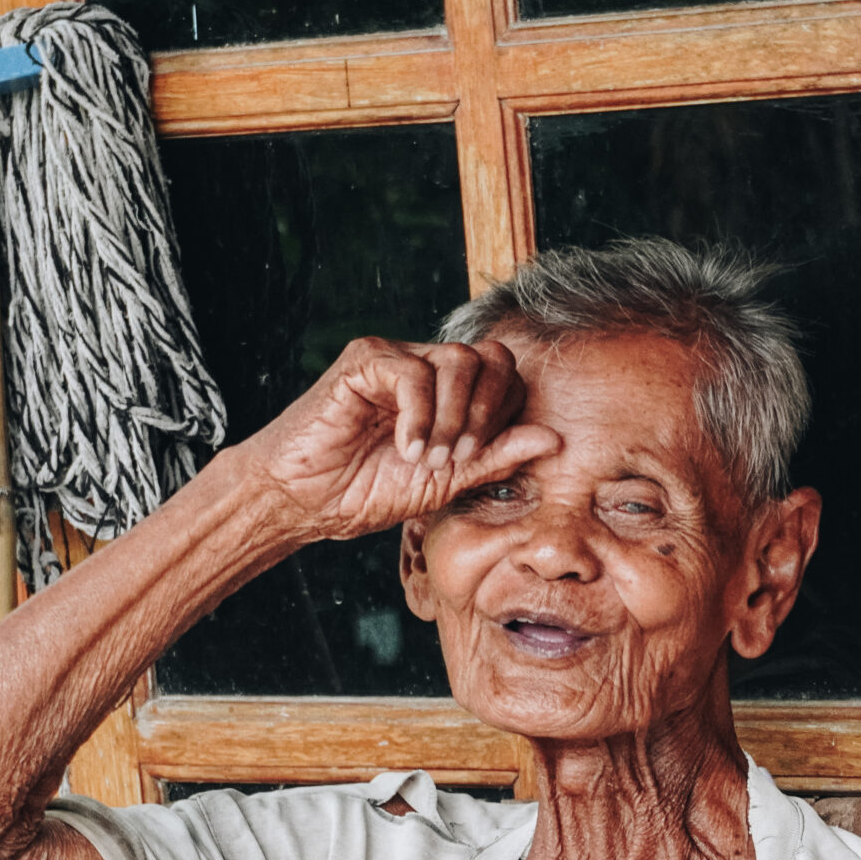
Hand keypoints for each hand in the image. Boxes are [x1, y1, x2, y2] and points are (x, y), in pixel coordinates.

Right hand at [233, 337, 560, 542]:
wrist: (306, 500)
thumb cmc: (369, 490)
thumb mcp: (447, 481)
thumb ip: (497, 457)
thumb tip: (554, 439)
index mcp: (452, 394)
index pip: (505, 377)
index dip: (506, 414)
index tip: (477, 458)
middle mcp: (428, 368)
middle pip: (491, 359)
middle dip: (487, 412)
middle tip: (459, 456)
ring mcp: (396, 359)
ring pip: (457, 360)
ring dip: (453, 417)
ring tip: (428, 458)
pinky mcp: (365, 360)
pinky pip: (413, 371)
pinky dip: (419, 415)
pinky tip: (406, 447)